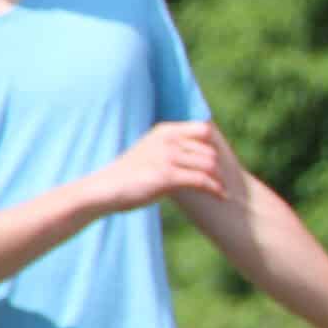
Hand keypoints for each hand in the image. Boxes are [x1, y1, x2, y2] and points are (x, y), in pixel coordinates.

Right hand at [98, 122, 229, 212]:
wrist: (104, 190)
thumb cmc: (130, 175)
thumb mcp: (152, 152)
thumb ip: (173, 149)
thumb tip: (204, 155)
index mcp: (164, 130)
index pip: (203, 130)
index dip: (214, 146)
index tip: (218, 162)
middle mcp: (167, 140)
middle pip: (210, 150)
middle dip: (219, 167)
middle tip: (223, 181)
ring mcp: (167, 157)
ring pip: (209, 165)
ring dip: (219, 180)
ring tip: (222, 190)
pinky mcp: (167, 176)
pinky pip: (202, 181)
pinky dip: (215, 190)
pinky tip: (220, 197)